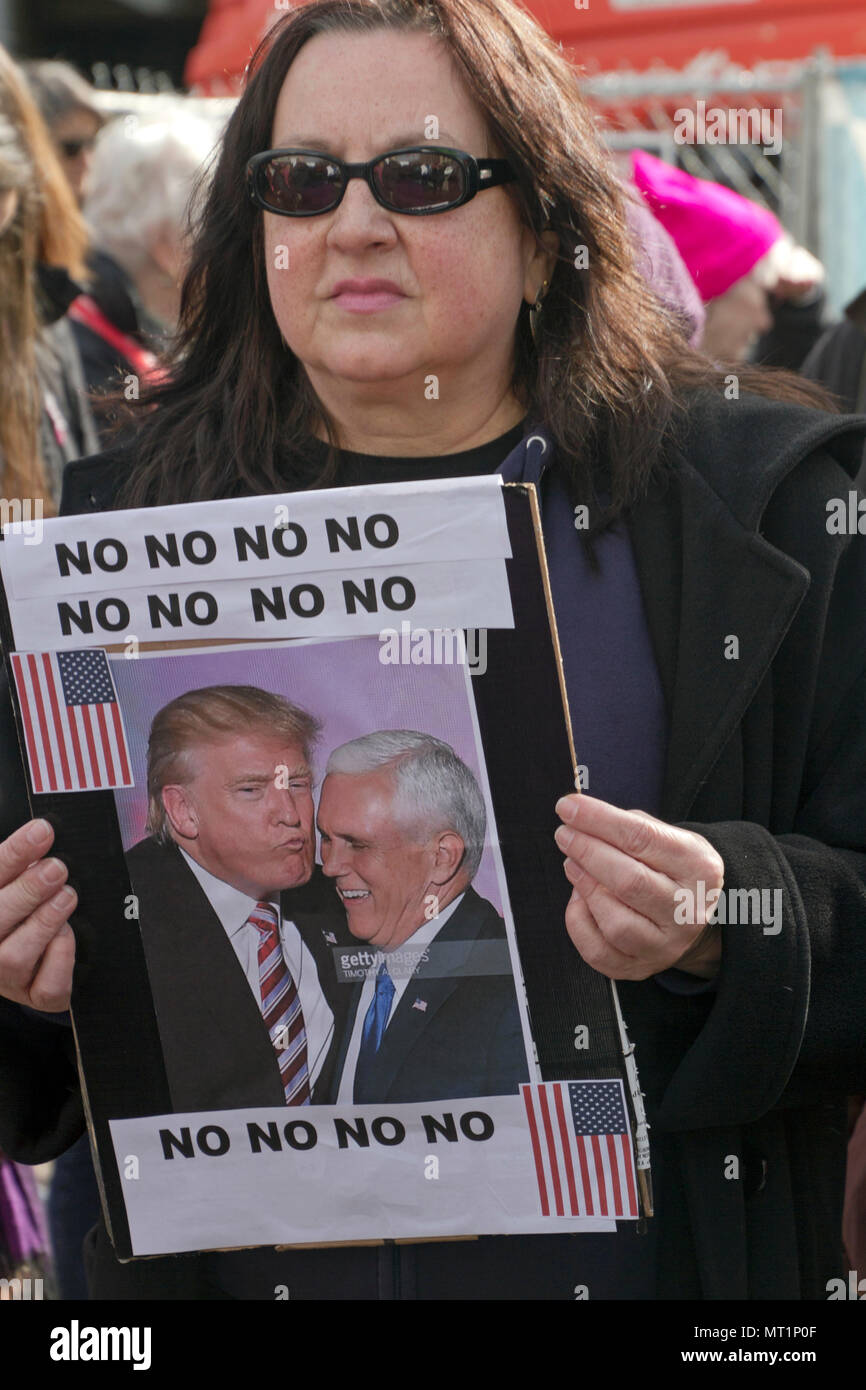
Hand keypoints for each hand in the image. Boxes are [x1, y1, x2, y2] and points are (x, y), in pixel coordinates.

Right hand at [0, 819, 76, 1010]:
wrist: (33, 957)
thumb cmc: (23, 910)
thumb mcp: (17, 883)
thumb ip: (22, 863)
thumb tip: (43, 833)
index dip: (13, 855)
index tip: (41, 832)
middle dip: (27, 891)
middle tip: (56, 869)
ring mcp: (4, 978)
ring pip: (14, 957)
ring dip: (44, 922)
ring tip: (66, 897)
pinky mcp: (33, 996)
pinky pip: (47, 987)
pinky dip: (60, 958)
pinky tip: (66, 935)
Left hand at [554, 794, 723, 980]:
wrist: (690, 916)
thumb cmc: (670, 869)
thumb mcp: (668, 838)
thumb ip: (630, 826)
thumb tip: (581, 817)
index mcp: (699, 869)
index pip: (643, 838)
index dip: (599, 820)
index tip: (568, 807)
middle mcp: (687, 911)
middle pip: (629, 881)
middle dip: (588, 852)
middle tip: (565, 834)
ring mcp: (665, 945)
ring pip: (615, 922)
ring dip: (585, 887)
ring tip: (572, 865)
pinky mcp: (639, 968)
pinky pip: (598, 951)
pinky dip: (578, 922)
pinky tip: (579, 898)